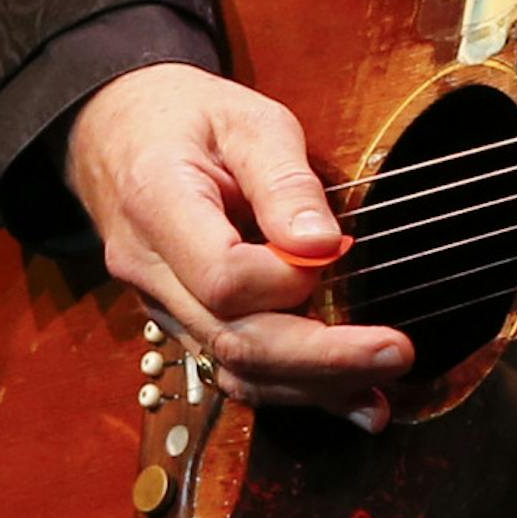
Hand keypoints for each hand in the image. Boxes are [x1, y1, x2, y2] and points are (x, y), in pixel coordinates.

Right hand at [64, 63, 413, 428]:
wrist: (120, 131)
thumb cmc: (191, 116)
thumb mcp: (246, 118)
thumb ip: (284, 180)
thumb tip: (323, 246)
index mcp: (158, 206)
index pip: (222, 274)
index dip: (285, 278)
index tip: (338, 249)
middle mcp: (149, 272)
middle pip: (233, 338)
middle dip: (320, 358)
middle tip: (396, 354)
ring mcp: (160, 305)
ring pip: (233, 366)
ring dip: (311, 389)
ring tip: (380, 399)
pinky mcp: (182, 320)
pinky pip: (231, 365)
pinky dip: (290, 387)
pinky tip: (346, 401)